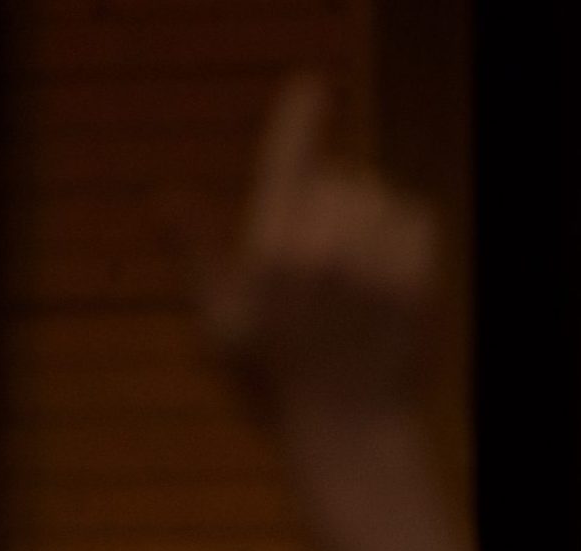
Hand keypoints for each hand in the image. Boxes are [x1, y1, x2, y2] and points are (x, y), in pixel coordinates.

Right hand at [203, 73, 438, 433]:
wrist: (350, 435)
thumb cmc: (275, 384)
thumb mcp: (221, 323)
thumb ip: (196, 251)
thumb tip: (162, 195)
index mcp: (270, 253)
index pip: (286, 162)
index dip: (299, 118)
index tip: (312, 86)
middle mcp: (323, 251)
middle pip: (337, 179)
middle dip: (330, 200)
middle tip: (325, 253)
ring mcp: (375, 266)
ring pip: (379, 196)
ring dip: (369, 216)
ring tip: (355, 266)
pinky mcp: (417, 281)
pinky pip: (418, 218)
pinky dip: (407, 232)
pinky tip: (388, 269)